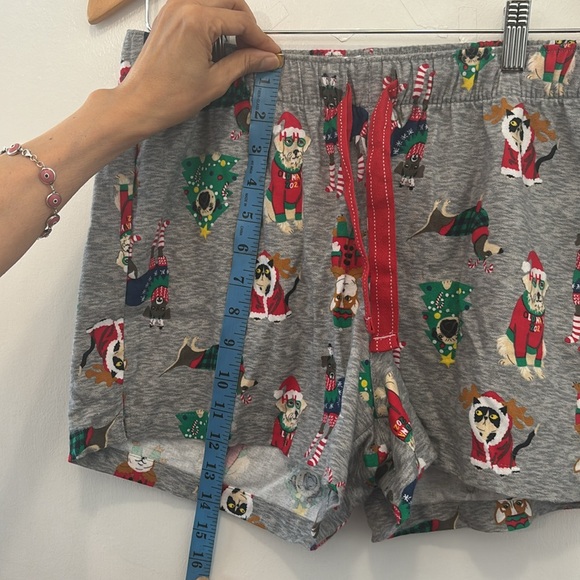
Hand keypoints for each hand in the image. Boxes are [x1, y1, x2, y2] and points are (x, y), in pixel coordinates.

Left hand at [115, 0, 281, 136]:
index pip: (241, 22)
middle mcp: (185, 5)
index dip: (261, 39)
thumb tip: (268, 58)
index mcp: (198, 20)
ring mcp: (173, 7)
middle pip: (230, 2)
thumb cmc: (172, 97)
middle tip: (258, 49)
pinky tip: (220, 39)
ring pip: (215, 0)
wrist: (139, 104)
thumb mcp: (215, 81)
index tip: (272, 54)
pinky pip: (198, 5)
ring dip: (232, 16)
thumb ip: (244, 63)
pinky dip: (214, 16)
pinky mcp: (167, 15)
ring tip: (241, 43)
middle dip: (248, 24)